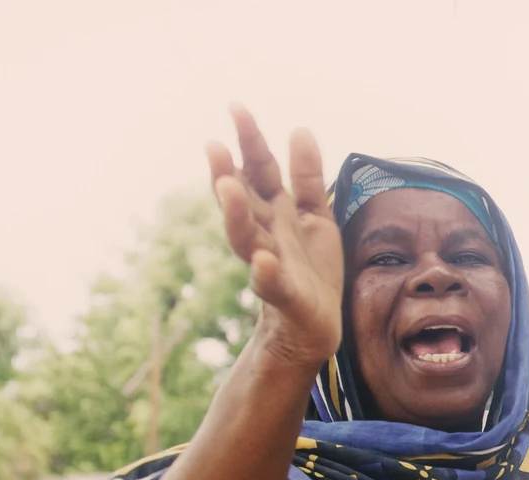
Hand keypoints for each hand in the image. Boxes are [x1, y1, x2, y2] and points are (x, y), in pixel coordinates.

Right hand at [206, 106, 340, 367]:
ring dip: (235, 212)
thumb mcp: (313, 214)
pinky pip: (269, 282)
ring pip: (244, 236)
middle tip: (214, 145)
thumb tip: (299, 129)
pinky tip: (261, 261)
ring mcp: (268, 262)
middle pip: (242, 199)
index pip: (258, 170)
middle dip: (226, 172)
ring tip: (228, 187)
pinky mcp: (282, 293)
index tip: (236, 107)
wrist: (313, 323)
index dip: (249, 141)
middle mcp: (263, 232)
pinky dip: (264, 272)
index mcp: (273, 211)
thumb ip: (306, 177)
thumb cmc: (310, 266)